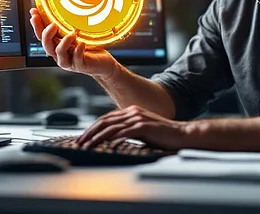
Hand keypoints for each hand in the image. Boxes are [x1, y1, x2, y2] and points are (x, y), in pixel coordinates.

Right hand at [29, 8, 118, 78]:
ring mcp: (70, 62)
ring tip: (72, 34)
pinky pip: (76, 60)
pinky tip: (81, 44)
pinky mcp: (81, 66)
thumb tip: (64, 6)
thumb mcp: (78, 35)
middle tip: (52, 25)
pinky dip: (78, 51)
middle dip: (46, 35)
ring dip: (64, 43)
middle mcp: (60, 55)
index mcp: (57, 46)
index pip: (42, 36)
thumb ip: (68, 26)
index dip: (36, 25)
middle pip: (47, 46)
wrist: (103, 64)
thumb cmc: (90, 48)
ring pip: (59, 54)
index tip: (34, 12)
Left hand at [77, 105, 192, 150]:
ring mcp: (138, 118)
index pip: (105, 119)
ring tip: (87, 147)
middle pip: (104, 121)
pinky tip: (107, 146)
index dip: (91, 129)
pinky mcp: (144, 126)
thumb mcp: (140, 131)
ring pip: (111, 127)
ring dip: (97, 138)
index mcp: (130, 111)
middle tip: (79, 143)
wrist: (181, 134)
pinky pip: (125, 132)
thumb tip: (110, 140)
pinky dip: (114, 139)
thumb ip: (126, 131)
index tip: (82, 139)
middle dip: (89, 133)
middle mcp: (132, 112)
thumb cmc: (161, 136)